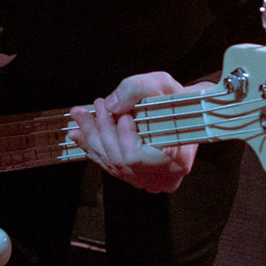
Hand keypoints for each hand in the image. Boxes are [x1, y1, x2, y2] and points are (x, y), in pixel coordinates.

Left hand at [67, 72, 198, 193]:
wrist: (186, 112)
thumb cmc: (177, 99)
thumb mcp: (162, 84)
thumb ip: (136, 90)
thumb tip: (111, 105)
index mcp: (178, 160)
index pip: (137, 157)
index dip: (124, 136)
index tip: (121, 115)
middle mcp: (163, 178)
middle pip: (120, 161)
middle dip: (102, 131)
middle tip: (94, 107)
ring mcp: (149, 181)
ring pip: (112, 165)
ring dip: (92, 138)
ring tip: (81, 116)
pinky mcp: (137, 177)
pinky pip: (111, 166)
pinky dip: (93, 148)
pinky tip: (80, 134)